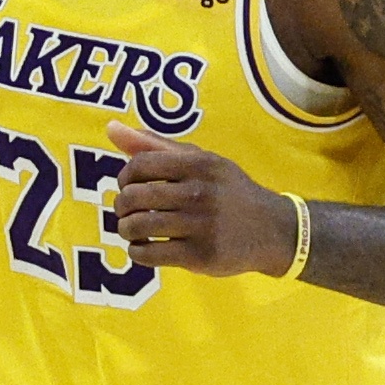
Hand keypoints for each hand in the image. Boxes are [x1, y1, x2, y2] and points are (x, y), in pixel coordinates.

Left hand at [104, 124, 300, 277]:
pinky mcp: (200, 255)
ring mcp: (201, 226)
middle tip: (127, 211)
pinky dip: (137, 252)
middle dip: (121, 206)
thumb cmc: (227, 192)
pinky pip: (148, 254)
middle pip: (134, 197)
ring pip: (137, 227)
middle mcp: (200, 193)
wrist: (272, 230)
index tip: (129, 186)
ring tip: (133, 230)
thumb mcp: (201, 161)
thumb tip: (111, 128)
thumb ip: (156, 146)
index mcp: (199, 164)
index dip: (124, 177)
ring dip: (125, 230)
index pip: (140, 165)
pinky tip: (144, 247)